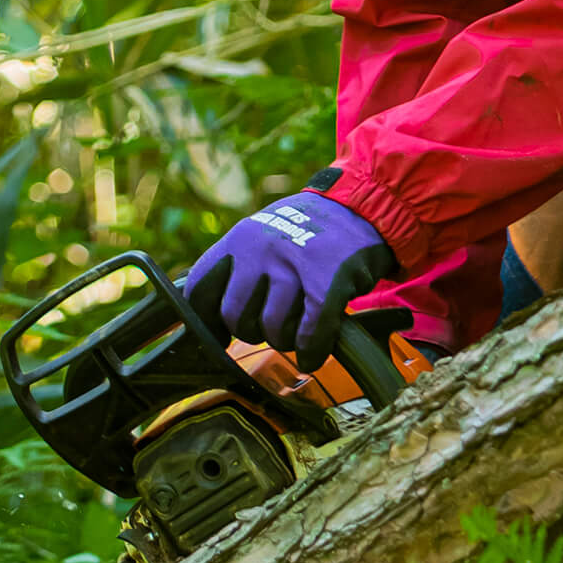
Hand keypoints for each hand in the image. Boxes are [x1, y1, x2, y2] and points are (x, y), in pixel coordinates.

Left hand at [182, 191, 393, 369]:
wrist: (362, 207)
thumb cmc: (309, 231)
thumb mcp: (264, 234)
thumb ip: (238, 267)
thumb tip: (210, 317)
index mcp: (240, 239)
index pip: (200, 288)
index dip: (205, 321)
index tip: (218, 336)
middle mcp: (261, 250)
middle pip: (235, 317)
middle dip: (252, 332)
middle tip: (270, 328)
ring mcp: (294, 266)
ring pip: (273, 329)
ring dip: (285, 341)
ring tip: (297, 334)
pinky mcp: (327, 283)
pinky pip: (310, 333)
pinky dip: (311, 351)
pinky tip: (312, 355)